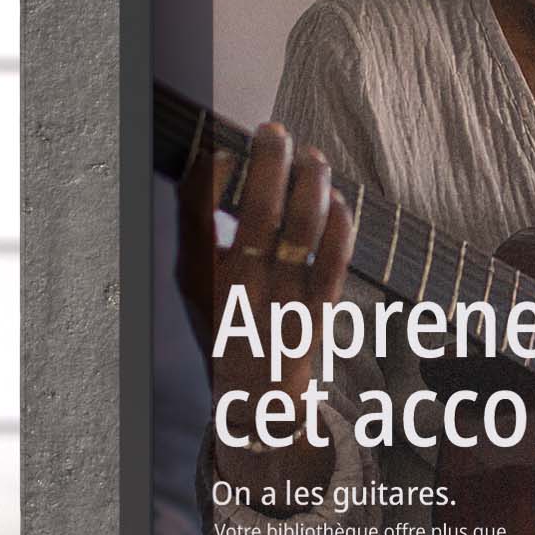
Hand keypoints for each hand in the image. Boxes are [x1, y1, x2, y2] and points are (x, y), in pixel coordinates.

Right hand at [177, 120, 351, 486]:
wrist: (255, 404)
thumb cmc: (222, 328)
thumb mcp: (194, 284)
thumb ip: (200, 232)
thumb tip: (218, 165)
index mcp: (199, 277)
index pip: (197, 208)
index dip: (213, 168)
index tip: (225, 145)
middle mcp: (238, 288)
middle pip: (258, 208)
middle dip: (270, 159)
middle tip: (274, 130)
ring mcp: (282, 301)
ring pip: (303, 226)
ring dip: (312, 180)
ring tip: (311, 156)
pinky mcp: (318, 312)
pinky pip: (336, 257)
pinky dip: (341, 221)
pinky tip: (337, 198)